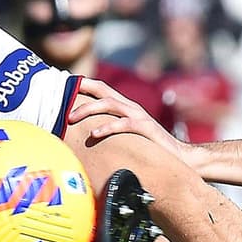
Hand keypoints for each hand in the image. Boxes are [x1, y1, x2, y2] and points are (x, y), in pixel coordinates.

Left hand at [70, 78, 194, 166]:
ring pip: (109, 104)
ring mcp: (138, 116)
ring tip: (71, 118)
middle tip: (62, 97)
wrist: (179, 157)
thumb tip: (85, 137)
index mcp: (125, 107)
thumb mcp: (127, 137)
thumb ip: (111, 132)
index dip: (84, 84)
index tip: (64, 84)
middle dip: (82, 90)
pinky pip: (123, 124)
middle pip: (103, 91)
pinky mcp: (144, 128)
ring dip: (88, 109)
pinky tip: (94, 134)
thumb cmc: (149, 149)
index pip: (102, 89)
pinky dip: (107, 127)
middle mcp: (130, 107)